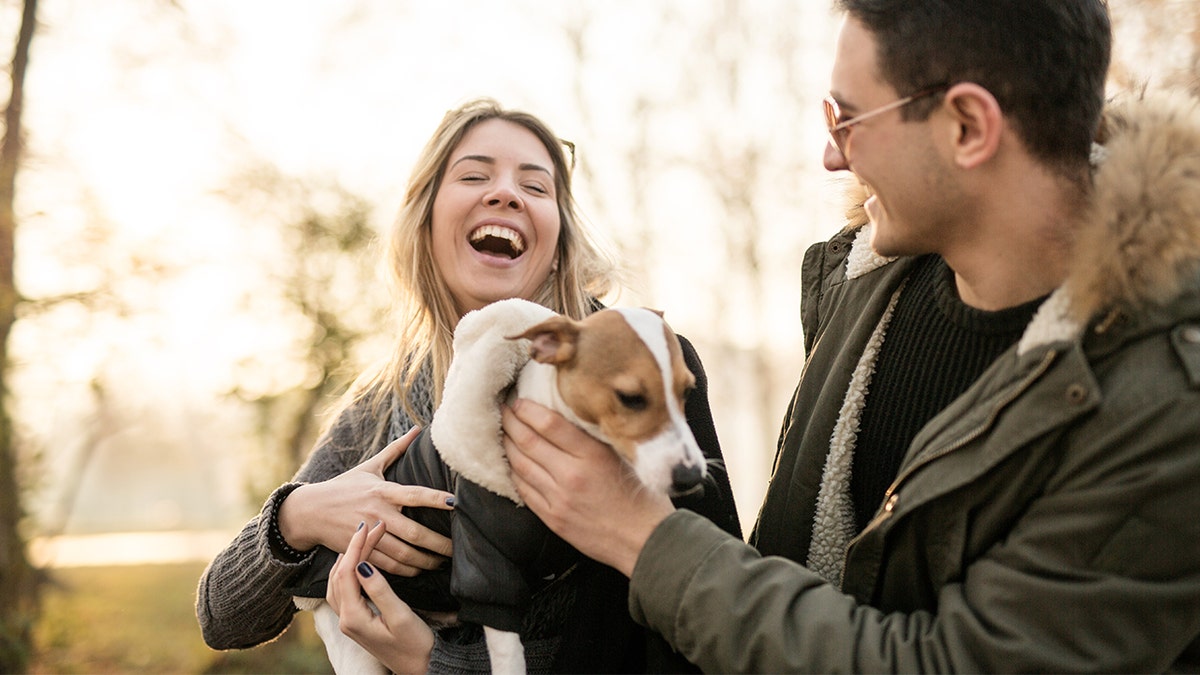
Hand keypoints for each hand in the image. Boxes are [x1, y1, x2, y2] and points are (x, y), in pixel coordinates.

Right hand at [278, 426, 454, 575]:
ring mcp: (368, 534)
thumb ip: (396, 450)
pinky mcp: (359, 550)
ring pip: (403, 554)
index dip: (437, 499)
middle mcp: (377, 513)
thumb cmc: (344, 487)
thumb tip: (419, 429)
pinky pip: (388, 566)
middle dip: (438, 544)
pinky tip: (419, 569)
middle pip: (413, 533)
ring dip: (425, 561)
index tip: (456, 504)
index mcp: (382, 491)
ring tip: (442, 562)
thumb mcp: (369, 467)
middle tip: (458, 550)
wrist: (309, 511)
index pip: (415, 495)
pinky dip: (406, 571)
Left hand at [326, 521, 433, 674]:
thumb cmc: (416, 645)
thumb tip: (363, 564)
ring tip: (364, 539)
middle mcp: (346, 619)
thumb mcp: (401, 616)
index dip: (357, 546)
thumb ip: (380, 590)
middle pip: (339, 575)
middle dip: (353, 548)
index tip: (369, 526)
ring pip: (338, 582)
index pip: (347, 572)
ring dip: (349, 558)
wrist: (421, 669)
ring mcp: (350, 621)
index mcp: (353, 617)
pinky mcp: (357, 620)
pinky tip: (360, 561)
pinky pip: (345, 590)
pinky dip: (349, 570)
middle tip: (370, 527)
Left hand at [502, 399, 673, 576]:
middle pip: (529, 442)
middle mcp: (571, 475)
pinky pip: (525, 491)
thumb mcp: (624, 457)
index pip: (549, 424)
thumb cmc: (641, 497)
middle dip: (511, 423)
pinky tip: (511, 463)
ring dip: (508, 446)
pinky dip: (514, 473)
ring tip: (503, 432)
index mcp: (592, 455)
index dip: (528, 409)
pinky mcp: (553, 518)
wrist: (644, 541)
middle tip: (503, 410)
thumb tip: (565, 417)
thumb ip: (595, 439)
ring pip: (521, 466)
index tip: (519, 401)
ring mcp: (559, 499)